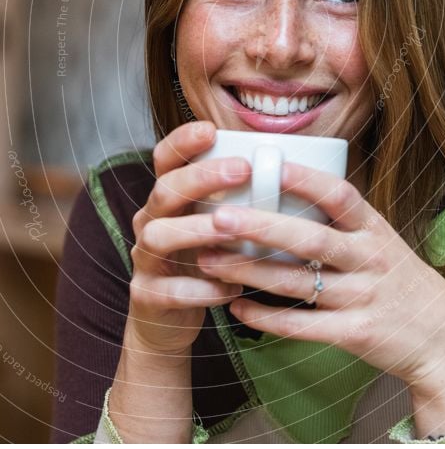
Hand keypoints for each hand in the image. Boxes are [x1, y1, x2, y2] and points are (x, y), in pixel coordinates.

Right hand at [126, 120, 249, 356]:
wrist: (168, 320)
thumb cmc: (206, 261)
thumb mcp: (217, 226)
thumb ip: (239, 201)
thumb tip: (296, 169)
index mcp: (169, 199)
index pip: (165, 159)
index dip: (183, 141)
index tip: (211, 128)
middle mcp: (150, 222)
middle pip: (164, 191)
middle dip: (201, 178)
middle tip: (242, 169)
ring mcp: (144, 259)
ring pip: (158, 236)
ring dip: (197, 231)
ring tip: (234, 231)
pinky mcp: (146, 296)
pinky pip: (169, 290)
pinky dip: (201, 289)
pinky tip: (231, 289)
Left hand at [196, 162, 444, 399]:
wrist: (442, 338)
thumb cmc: (398, 280)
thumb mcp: (381, 240)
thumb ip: (341, 221)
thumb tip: (286, 187)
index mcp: (374, 229)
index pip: (340, 196)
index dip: (305, 179)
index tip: (270, 163)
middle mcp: (369, 259)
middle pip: (310, 239)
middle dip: (261, 228)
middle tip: (218, 217)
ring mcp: (362, 297)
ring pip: (297, 283)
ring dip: (249, 272)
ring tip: (209, 261)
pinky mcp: (354, 333)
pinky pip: (303, 326)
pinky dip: (266, 318)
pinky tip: (236, 308)